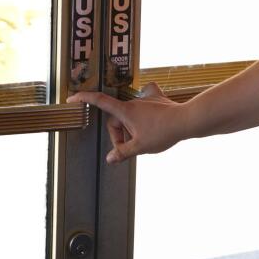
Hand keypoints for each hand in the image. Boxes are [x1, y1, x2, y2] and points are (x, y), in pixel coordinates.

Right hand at [69, 82, 188, 161]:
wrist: (186, 121)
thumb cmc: (163, 132)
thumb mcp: (140, 147)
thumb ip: (123, 153)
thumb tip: (110, 159)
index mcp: (125, 111)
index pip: (99, 102)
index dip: (84, 99)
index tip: (72, 100)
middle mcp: (133, 102)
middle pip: (116, 119)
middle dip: (120, 134)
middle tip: (131, 147)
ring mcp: (145, 99)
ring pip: (130, 114)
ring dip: (132, 127)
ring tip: (145, 139)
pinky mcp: (157, 99)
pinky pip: (145, 99)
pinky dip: (144, 106)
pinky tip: (149, 110)